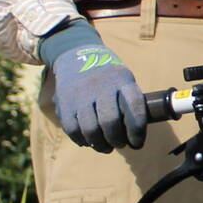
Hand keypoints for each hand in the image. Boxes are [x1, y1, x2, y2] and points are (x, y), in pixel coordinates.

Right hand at [40, 19, 148, 151]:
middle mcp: (101, 85)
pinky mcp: (64, 102)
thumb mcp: (123, 79)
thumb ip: (130, 103)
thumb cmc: (107, 76)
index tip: (137, 143)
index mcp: (121, 79)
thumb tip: (135, 138)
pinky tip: (88, 142)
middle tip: (120, 144)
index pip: (134, 105)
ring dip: (100, 145)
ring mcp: (80, 94)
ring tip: (106, 147)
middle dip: (117, 140)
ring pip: (90, 129)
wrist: (74, 55)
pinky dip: (82, 140)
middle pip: (110, 121)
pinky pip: (72, 129)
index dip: (137, 129)